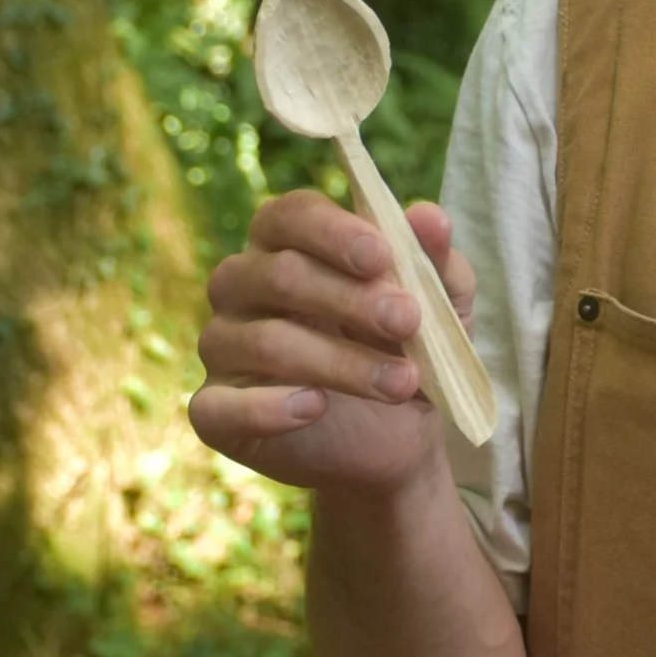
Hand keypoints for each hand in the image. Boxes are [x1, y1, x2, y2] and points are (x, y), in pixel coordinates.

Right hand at [189, 190, 479, 493]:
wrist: (397, 440)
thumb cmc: (408, 353)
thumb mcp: (440, 310)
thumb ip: (437, 264)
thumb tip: (430, 217)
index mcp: (289, 247)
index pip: (289, 216)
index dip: (332, 231)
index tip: (382, 256)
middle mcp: (243, 288)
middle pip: (279, 274)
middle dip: (350, 298)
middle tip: (408, 320)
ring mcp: (223, 347)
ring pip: (265, 341)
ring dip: (341, 362)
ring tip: (402, 382)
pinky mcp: (215, 411)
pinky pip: (219, 405)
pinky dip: (269, 407)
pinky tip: (315, 406)